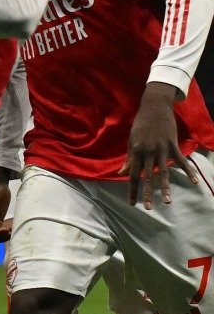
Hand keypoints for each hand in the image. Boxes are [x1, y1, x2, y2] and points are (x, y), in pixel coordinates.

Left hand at [119, 81, 197, 207]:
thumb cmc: (140, 125)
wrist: (154, 107)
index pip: (132, 174)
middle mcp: (147, 152)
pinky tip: (194, 182)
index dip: (132, 189)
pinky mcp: (172, 146)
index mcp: (136, 151)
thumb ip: (129, 158)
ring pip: (163, 172)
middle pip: (147, 176)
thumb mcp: (131, 141)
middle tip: (148, 208)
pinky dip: (189, 171)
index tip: (132, 203)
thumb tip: (121, 173)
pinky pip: (181, 161)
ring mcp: (161, 149)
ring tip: (168, 201)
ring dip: (165, 187)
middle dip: (147, 193)